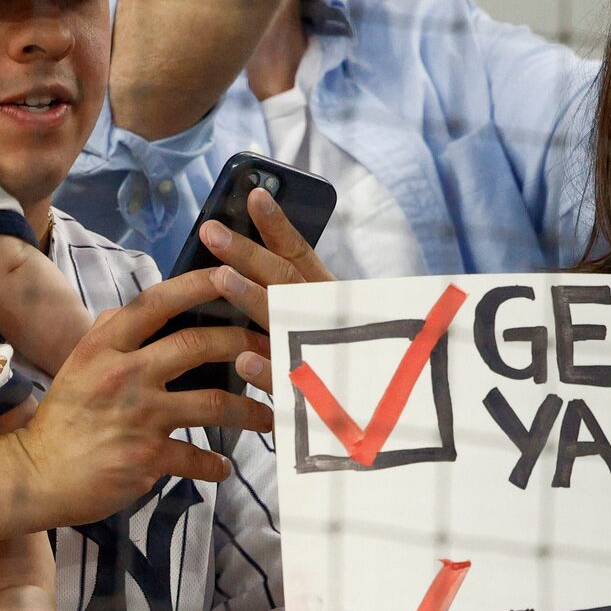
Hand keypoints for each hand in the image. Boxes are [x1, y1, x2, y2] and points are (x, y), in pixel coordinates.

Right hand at [18, 268, 272, 523]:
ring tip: (267, 417)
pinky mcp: (147, 457)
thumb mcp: (78, 366)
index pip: (156, 303)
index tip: (232, 274)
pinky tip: (223, 467)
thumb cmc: (63, 419)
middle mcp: (123, 374)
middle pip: (197, 345)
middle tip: (270, 350)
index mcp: (105, 346)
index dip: (198, 285)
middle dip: (243, 344)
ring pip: (213, 403)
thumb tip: (131, 309)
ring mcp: (138, 416)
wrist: (35, 475)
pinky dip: (216, 465)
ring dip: (250, 410)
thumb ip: (108, 336)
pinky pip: (197, 456)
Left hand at [192, 187, 335, 397]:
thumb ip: (293, 294)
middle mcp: (325, 320)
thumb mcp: (328, 319)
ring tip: (222, 278)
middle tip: (212, 231)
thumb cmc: (356, 363)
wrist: (397, 415)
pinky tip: (245, 362)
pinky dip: (270, 372)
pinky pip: (291, 384)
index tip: (254, 195)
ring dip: (253, 301)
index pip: (298, 256)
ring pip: (284, 323)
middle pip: (284, 281)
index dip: (277, 226)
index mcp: (327, 298)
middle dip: (248, 254)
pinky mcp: (318, 397)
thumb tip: (247, 264)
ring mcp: (322, 355)